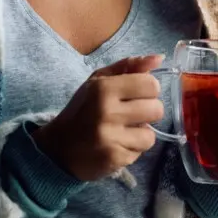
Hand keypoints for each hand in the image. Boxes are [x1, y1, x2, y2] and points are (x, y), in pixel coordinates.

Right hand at [32, 54, 164, 181]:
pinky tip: (116, 145)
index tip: (137, 95)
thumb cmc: (82, 110)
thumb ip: (129, 66)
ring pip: (150, 135)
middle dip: (148, 112)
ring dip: (141, 134)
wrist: (57, 148)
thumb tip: (159, 58)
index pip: (151, 85)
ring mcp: (110, 137)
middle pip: (156, 110)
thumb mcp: (98, 81)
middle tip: (131, 115)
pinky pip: (140, 152)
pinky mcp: (114, 159)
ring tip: (124, 132)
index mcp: (103, 88)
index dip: (149, 90)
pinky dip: (131, 149)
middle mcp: (107, 112)